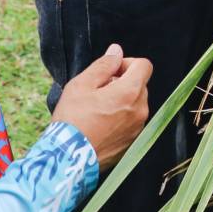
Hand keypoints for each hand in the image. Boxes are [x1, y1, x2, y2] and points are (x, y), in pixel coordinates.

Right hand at [50, 42, 151, 168]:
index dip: (126, 63)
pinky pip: (132, 121)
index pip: (144, 65)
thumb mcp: (82, 85)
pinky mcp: (133, 142)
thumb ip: (103, 65)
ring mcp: (138, 128)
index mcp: (130, 92)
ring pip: (136, 103)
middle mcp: (140, 110)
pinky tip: (100, 124)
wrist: (69, 160)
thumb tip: (117, 51)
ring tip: (97, 110)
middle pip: (140, 84)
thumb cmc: (72, 121)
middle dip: (122, 82)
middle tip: (97, 93)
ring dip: (121, 101)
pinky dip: (121, 118)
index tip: (110, 72)